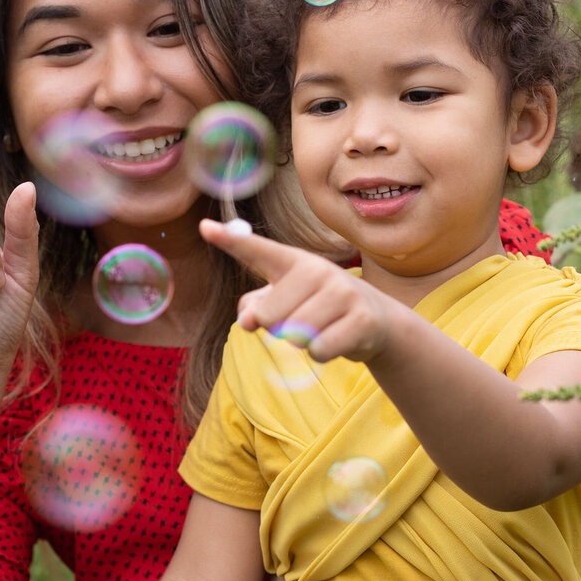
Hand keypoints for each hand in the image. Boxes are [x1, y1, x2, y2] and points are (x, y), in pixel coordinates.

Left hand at [200, 218, 395, 363]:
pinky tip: (336, 339)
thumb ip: (255, 307)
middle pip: (268, 316)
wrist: (375, 321)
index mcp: (293, 262)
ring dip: (302, 343)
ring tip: (322, 328)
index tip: (204, 227)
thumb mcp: (284, 303)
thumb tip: (248, 320)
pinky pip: (319, 350)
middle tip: (303, 318)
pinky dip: (321, 354)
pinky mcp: (361, 318)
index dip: (230, 241)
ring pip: (294, 335)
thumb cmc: (317, 308)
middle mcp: (317, 270)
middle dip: (278, 328)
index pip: (256, 251)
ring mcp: (342, 292)